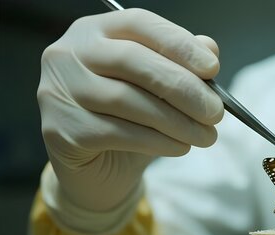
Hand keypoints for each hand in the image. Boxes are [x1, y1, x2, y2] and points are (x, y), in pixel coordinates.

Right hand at [38, 8, 222, 210]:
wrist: (99, 170)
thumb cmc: (132, 121)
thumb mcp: (160, 90)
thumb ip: (181, 65)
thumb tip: (210, 49)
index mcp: (95, 31)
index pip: (139, 24)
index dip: (179, 44)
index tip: (213, 68)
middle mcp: (69, 54)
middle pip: (132, 61)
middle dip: (183, 87)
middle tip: (215, 111)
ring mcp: (59, 92)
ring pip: (126, 100)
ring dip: (176, 121)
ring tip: (205, 136)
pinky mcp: (61, 130)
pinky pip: (117, 133)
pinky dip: (158, 141)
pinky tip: (180, 147)